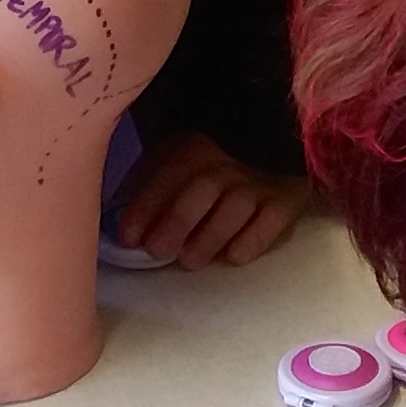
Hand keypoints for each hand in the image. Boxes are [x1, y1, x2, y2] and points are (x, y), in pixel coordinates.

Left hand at [114, 132, 306, 268]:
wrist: (266, 145)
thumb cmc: (205, 167)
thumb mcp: (170, 162)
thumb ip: (145, 186)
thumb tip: (118, 224)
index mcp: (193, 148)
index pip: (168, 174)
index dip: (146, 206)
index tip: (128, 237)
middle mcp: (227, 163)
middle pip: (202, 188)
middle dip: (177, 221)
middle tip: (158, 251)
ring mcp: (259, 181)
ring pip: (236, 206)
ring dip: (210, 236)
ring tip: (189, 261)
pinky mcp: (286, 201)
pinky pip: (273, 220)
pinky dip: (254, 239)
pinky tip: (234, 257)